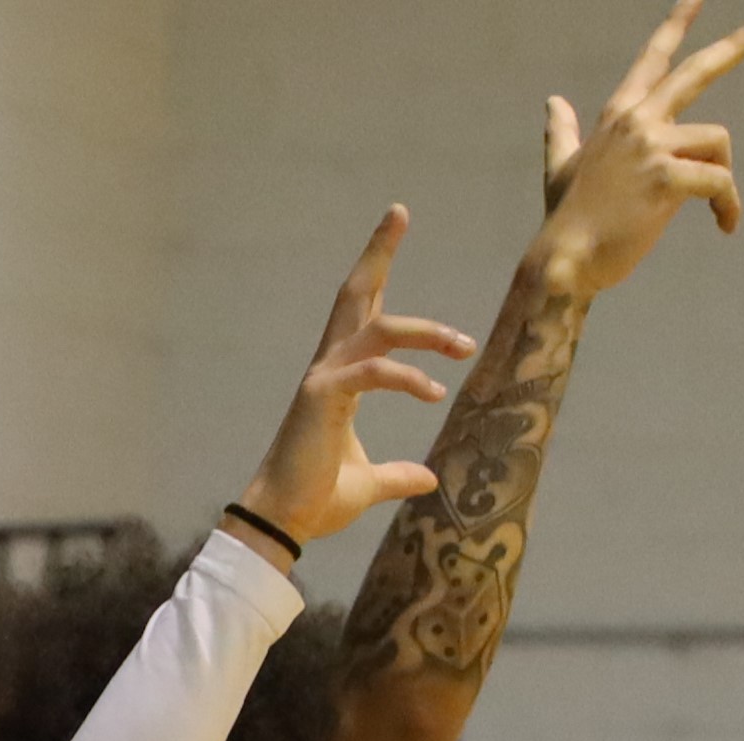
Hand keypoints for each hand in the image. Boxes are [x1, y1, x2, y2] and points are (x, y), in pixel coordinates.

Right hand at [233, 211, 474, 555]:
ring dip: (426, 330)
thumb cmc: (314, 503)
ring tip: (463, 346)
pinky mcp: (322, 399)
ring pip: (379, 329)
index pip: (361, 315)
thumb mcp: (369, 484)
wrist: (280, 526)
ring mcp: (322, 381)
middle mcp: (328, 370)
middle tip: (398, 212)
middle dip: (376, 253)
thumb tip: (429, 479)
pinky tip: (435, 392)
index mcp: (337, 380)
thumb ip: (399, 475)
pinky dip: (408, 377)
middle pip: (354, 296)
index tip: (395, 225)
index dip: (376, 270)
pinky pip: (374, 372)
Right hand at [538, 5, 743, 293]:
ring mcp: (651, 147)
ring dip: (723, 176)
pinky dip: (728, 204)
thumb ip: (562, 132)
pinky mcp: (667, 179)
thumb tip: (552, 101)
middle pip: (696, 71)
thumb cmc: (565, 221)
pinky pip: (718, 182)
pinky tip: (726, 224)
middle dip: (737, 45)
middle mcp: (636, 122)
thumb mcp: (562, 169)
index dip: (675, 23)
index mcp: (618, 117)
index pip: (652, 59)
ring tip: (717, 207)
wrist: (562, 264)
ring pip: (716, 143)